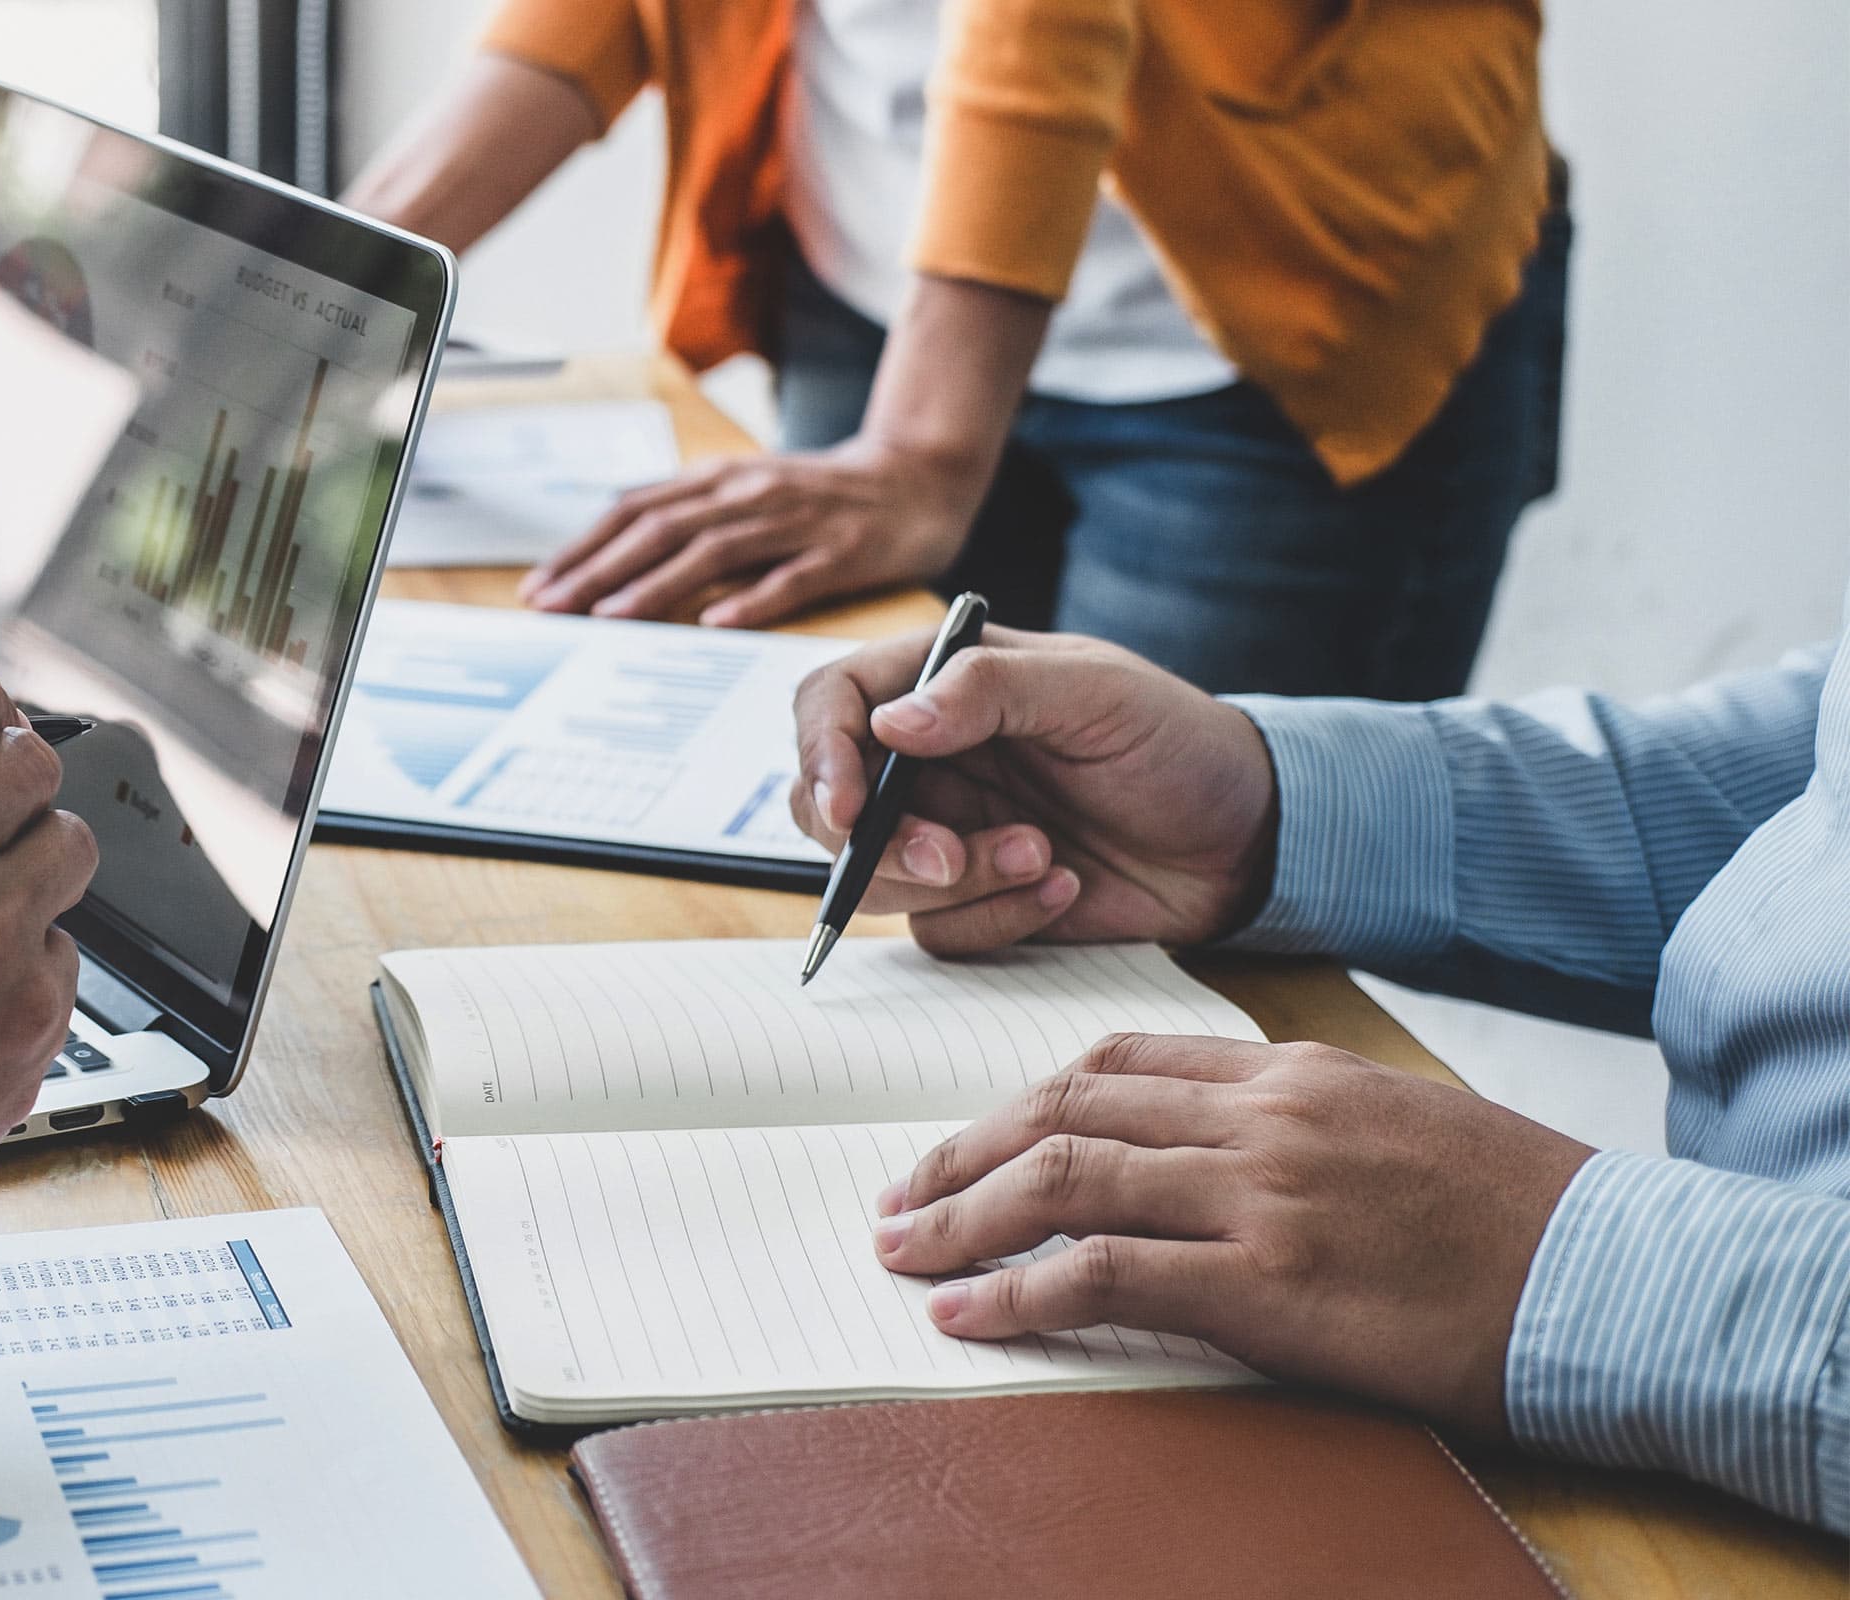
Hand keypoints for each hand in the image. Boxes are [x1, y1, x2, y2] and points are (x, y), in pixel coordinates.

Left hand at [516, 441, 979, 627]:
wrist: (917, 477)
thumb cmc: (821, 497)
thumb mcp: (746, 491)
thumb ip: (689, 515)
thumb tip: (616, 550)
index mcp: (721, 480)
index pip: (636, 510)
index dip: (584, 547)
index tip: (540, 585)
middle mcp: (749, 494)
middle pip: (661, 529)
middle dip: (600, 569)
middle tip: (553, 606)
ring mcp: (796, 522)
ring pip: (714, 551)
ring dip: (657, 584)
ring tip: (611, 616)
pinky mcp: (842, 552)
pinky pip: (791, 579)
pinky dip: (751, 599)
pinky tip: (717, 623)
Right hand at [789, 627, 1279, 953]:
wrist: (1247, 839)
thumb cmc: (1178, 743)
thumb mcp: (1096, 692)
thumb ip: (990, 689)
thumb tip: (888, 723)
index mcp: (943, 684)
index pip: (831, 704)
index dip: (820, 755)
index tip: (852, 810)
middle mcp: (930, 759)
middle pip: (828, 805)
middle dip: (881, 845)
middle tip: (948, 858)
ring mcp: (948, 832)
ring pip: (877, 879)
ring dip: (956, 882)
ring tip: (1043, 857)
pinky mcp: (976, 899)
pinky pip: (939, 930)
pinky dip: (999, 916)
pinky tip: (1065, 887)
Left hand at [872, 1035, 1595, 1437]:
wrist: (1610, 1274)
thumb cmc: (1510, 1212)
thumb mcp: (1392, 1123)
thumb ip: (1287, 1121)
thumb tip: (1192, 1150)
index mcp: (1287, 1068)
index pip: (1114, 1059)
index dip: (1019, 1100)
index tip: (964, 1137)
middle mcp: (1260, 1115)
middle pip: (1065, 1108)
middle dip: (961, 1150)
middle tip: (896, 1195)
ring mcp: (1258, 1193)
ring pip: (1062, 1178)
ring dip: (959, 1216)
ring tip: (900, 1250)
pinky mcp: (1264, 1283)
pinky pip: (1099, 1276)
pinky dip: (1014, 1292)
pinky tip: (964, 1313)